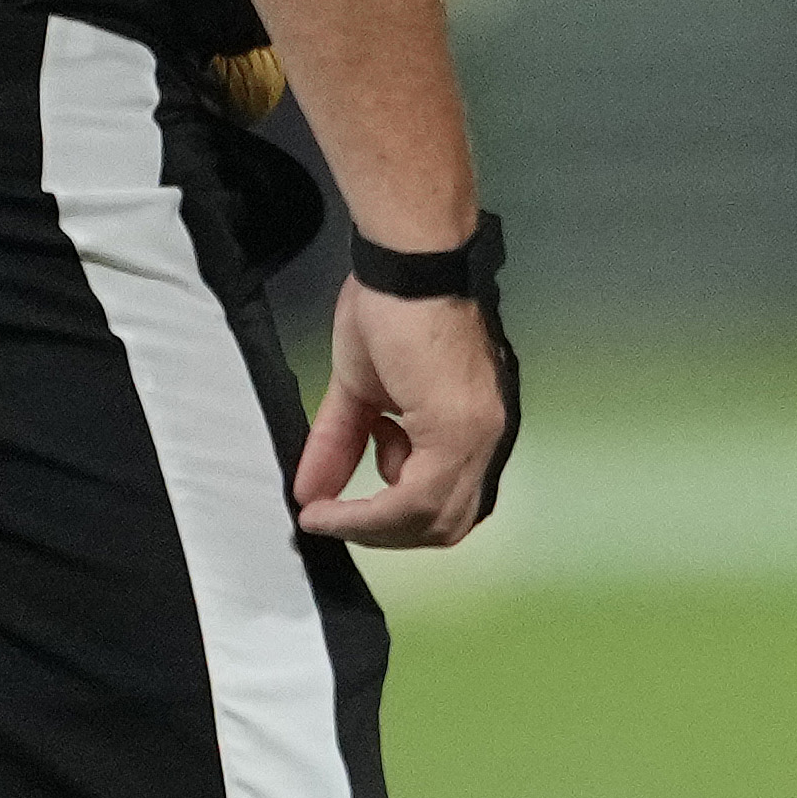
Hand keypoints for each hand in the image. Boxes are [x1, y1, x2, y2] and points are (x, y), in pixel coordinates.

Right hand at [295, 271, 514, 544]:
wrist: (404, 264)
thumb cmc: (392, 308)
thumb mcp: (358, 391)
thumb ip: (341, 444)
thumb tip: (310, 493)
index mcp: (473, 428)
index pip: (448, 505)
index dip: (395, 523)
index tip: (343, 514)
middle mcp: (486, 438)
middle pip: (445, 524)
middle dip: (384, 533)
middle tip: (338, 518)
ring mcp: (477, 434)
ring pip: (432, 519)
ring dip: (372, 528)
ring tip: (330, 508)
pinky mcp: (457, 427)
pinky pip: (415, 498)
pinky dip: (368, 516)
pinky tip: (330, 509)